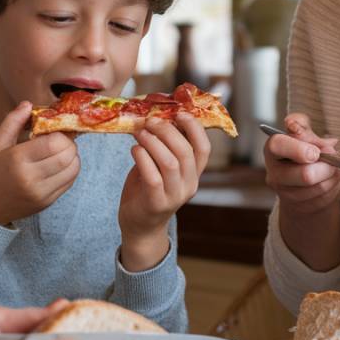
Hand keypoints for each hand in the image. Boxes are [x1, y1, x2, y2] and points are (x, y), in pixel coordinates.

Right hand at [0, 101, 80, 224]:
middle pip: (67, 155)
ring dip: (72, 156)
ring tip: (59, 152)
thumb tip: (28, 104)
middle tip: (59, 139)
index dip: (60, 133)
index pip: (54, 142)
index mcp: (17, 159)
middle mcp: (31, 178)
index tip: (54, 130)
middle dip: (69, 143)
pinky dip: (70, 170)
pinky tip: (58, 165)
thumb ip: (12, 121)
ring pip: (73, 169)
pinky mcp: (47, 203)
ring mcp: (41, 193)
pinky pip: (69, 182)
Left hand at [119, 114, 210, 270]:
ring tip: (140, 133)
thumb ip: (163, 146)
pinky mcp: (156, 204)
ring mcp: (174, 196)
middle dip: (167, 131)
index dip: (194, 128)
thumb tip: (157, 115)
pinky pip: (153, 177)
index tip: (179, 113)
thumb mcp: (161, 166)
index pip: (204, 148)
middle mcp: (189, 185)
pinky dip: (143, 158)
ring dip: (153, 142)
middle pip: (185, 151)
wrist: (140, 226)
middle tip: (150, 121)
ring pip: (170, 163)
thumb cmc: (148, 188)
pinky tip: (134, 150)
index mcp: (194, 174)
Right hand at [263, 113, 339, 216]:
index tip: (315, 152)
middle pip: (305, 175)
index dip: (299, 149)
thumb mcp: (303, 132)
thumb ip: (300, 124)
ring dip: (333, 175)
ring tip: (334, 166)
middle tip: (334, 156)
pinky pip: (324, 198)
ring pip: (319, 187)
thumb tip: (292, 124)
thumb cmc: (303, 149)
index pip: (277, 146)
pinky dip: (334, 186)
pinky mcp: (299, 207)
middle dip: (326, 166)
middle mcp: (274, 173)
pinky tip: (330, 178)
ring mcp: (285, 193)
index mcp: (272, 150)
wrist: (303, 178)